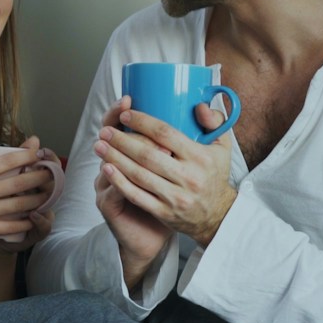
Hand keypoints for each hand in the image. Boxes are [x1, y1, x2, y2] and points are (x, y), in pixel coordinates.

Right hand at [0, 133, 54, 242]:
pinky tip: (36, 216)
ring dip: (38, 199)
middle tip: (52, 173)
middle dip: (40, 177)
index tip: (38, 151)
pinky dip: (26, 221)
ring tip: (49, 193)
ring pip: (19, 205)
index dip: (27, 154)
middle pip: (20, 183)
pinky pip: (10, 226)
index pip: (8, 161)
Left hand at [95, 98, 237, 246]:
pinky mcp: (164, 212)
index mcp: (200, 158)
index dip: (142, 122)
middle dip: (121, 141)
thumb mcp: (223, 147)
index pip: (166, 134)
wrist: (218, 217)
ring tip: (99, 146)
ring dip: (115, 158)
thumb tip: (198, 105)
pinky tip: (106, 169)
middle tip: (104, 131)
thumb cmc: (215, 176)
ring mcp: (175, 196)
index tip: (125, 115)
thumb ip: (215, 122)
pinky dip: (119, 182)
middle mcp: (188, 177)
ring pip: (138, 175)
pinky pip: (137, 196)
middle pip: (147, 155)